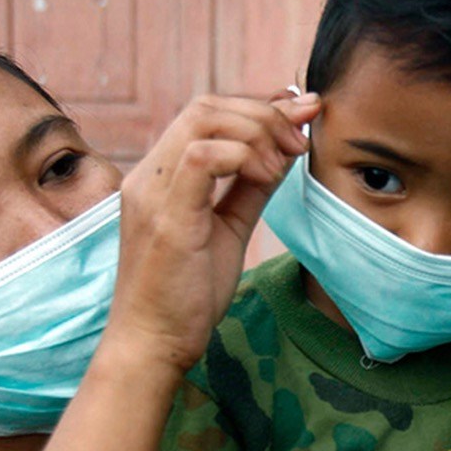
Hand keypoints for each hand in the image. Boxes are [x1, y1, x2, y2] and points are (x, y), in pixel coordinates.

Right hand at [100, 92, 320, 374]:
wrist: (152, 344)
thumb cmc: (186, 295)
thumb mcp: (229, 229)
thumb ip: (250, 189)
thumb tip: (283, 153)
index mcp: (160, 177)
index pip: (206, 114)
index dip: (258, 105)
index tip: (301, 111)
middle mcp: (148, 175)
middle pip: (206, 105)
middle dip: (264, 112)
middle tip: (301, 139)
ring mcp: (151, 192)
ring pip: (203, 118)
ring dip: (258, 130)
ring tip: (286, 161)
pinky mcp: (165, 216)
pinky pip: (202, 155)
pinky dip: (244, 155)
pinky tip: (267, 177)